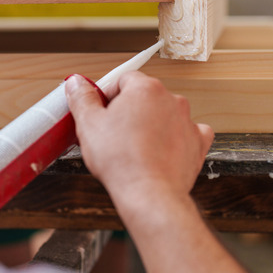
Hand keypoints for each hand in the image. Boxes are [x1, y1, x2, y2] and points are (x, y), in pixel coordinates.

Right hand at [64, 72, 213, 199]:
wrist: (149, 193)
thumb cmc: (122, 161)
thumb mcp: (89, 125)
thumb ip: (82, 98)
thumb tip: (76, 84)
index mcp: (145, 89)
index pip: (124, 80)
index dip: (109, 95)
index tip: (101, 110)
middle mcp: (170, 100)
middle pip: (145, 96)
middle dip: (130, 110)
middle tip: (114, 131)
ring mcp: (186, 120)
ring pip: (165, 113)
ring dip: (152, 123)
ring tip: (135, 145)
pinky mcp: (196, 142)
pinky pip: (187, 132)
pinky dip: (175, 138)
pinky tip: (161, 148)